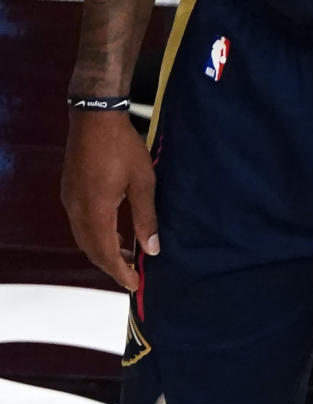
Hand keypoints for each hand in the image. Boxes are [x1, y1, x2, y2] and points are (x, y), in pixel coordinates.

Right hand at [61, 111, 159, 291]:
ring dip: (104, 250)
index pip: (106, 254)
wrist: (95, 118)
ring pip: (84, 238)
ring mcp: (70, 201)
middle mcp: (77, 211)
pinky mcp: (70, 191)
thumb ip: (146, 218)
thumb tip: (152, 250)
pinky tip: (114, 231)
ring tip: (128, 254)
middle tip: (134, 274)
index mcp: (96, 212)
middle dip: (112, 266)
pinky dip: (96, 235)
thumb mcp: (143, 183)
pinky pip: (80, 224)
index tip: (136, 285)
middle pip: (92, 250)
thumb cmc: (122, 147)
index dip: (121, 273)